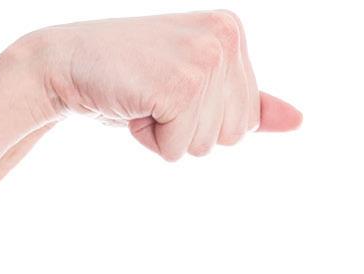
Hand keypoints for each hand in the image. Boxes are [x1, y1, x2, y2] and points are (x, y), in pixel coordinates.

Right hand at [28, 10, 302, 161]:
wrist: (65, 63)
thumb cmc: (129, 77)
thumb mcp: (194, 86)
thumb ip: (246, 102)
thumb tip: (298, 121)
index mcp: (232, 31)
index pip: (245, 119)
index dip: (201, 119)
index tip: (168, 85)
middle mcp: (225, 38)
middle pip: (233, 135)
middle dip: (188, 129)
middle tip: (154, 93)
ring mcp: (205, 59)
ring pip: (206, 145)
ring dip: (167, 134)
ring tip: (143, 96)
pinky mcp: (181, 85)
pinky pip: (178, 150)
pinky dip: (150, 140)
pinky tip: (133, 104)